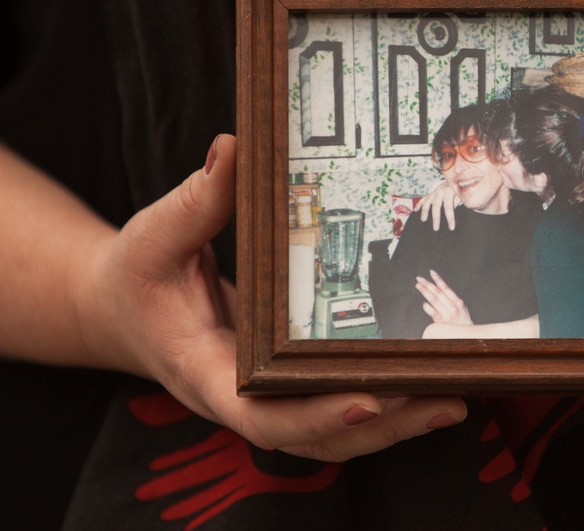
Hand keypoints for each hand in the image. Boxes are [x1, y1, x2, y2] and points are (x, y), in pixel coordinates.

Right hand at [80, 134, 466, 461]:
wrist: (128, 310)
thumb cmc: (139, 276)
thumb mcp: (152, 238)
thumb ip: (194, 202)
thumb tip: (234, 147)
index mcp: (205, 374)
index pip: (260, 417)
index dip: (315, 416)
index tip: (367, 401)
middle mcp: (242, 399)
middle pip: (317, 436)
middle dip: (383, 425)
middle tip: (444, 401)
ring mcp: (269, 398)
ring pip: (336, 432)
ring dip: (396, 422)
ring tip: (455, 398)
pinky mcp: (289, 384)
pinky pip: (338, 405)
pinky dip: (386, 404)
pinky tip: (430, 382)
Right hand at [416, 181, 460, 230]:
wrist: (454, 179)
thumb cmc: (459, 191)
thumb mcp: (461, 195)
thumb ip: (458, 201)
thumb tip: (456, 207)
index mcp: (449, 192)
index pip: (449, 207)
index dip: (450, 218)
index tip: (451, 228)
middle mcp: (439, 191)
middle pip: (436, 206)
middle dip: (436, 218)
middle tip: (436, 229)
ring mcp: (433, 192)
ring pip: (427, 202)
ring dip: (424, 211)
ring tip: (423, 220)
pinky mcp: (430, 194)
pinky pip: (423, 199)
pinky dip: (418, 204)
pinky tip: (415, 211)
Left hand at [418, 270, 472, 325]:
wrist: (466, 337)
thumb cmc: (462, 321)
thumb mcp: (461, 308)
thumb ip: (451, 300)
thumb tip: (438, 290)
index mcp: (458, 302)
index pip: (445, 288)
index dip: (438, 279)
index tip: (431, 272)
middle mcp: (452, 307)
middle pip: (437, 293)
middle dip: (427, 284)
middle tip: (419, 279)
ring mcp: (446, 315)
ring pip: (433, 300)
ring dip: (425, 292)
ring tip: (418, 286)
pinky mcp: (441, 323)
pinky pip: (432, 312)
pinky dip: (427, 306)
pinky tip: (424, 303)